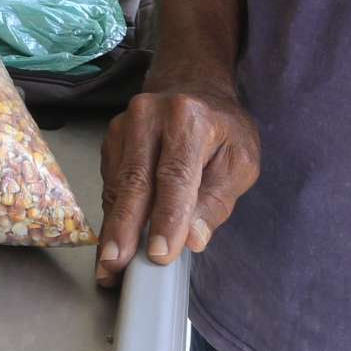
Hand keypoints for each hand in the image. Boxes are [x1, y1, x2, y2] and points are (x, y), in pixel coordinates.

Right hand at [96, 83, 260, 288]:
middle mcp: (149, 116)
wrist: (192, 86)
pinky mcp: (110, 139)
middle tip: (116, 265)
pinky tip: (114, 241)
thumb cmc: (222, 129)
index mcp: (188, 118)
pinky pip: (110, 183)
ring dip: (113, 228)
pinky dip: (113, 215)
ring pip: (116, 185)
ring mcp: (124, 126)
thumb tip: (193, 238)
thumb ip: (218, 200)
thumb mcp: (240, 161)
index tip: (161, 254)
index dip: (167, 218)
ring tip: (110, 265)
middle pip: (134, 181)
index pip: (175, 175)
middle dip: (124, 228)